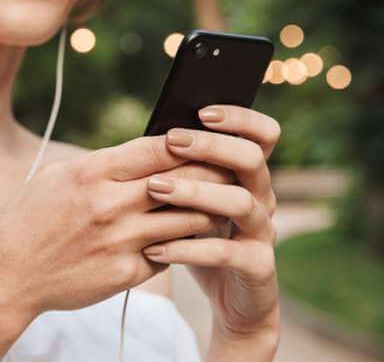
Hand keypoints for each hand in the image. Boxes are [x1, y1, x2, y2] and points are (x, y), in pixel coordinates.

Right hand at [0, 135, 228, 321]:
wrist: (8, 274)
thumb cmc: (29, 218)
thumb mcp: (58, 176)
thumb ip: (102, 164)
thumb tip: (143, 154)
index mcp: (92, 173)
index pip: (159, 148)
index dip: (191, 140)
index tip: (209, 138)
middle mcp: (110, 205)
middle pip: (185, 181)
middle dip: (214, 172)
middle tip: (232, 168)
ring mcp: (121, 241)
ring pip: (189, 219)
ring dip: (211, 210)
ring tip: (223, 203)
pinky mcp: (127, 272)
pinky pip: (171, 252)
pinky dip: (186, 242)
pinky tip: (194, 236)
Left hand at [141, 105, 281, 341]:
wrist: (231, 302)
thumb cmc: (199, 239)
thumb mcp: (188, 200)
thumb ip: (179, 172)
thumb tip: (149, 136)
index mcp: (249, 176)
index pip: (264, 134)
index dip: (240, 118)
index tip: (202, 111)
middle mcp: (262, 198)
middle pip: (252, 159)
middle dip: (212, 146)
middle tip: (173, 141)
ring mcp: (263, 233)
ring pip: (241, 202)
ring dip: (196, 191)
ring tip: (154, 187)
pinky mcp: (258, 267)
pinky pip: (226, 253)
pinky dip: (188, 248)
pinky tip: (154, 246)